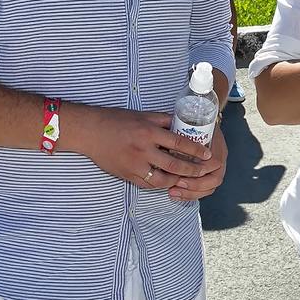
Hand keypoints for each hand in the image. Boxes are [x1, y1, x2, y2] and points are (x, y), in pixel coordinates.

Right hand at [82, 108, 215, 191]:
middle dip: (191, 170)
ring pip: (162, 180)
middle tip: (202, 171)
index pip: (179, 143)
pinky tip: (167, 182)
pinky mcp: (126, 175)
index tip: (208, 155)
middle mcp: (143, 150)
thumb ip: (163, 121)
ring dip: (176, 181)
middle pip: (174, 165)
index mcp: (149, 132)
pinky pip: (147, 184)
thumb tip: (182, 125)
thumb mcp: (142, 115)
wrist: (91, 132)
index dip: (195, 151)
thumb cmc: (116, 120)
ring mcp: (134, 165)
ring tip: (185, 179)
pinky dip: (159, 184)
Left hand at [165, 123, 227, 201]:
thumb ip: (181, 132)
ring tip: (173, 192)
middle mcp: (220, 157)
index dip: (198, 172)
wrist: (201, 119)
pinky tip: (177, 194)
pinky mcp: (210, 173)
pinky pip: (205, 189)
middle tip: (175, 185)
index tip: (179, 175)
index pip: (214, 163)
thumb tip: (166, 137)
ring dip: (191, 193)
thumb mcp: (189, 122)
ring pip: (210, 187)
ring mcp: (217, 166)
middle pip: (214, 179)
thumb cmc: (193, 121)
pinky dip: (191, 194)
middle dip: (193, 186)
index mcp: (217, 144)